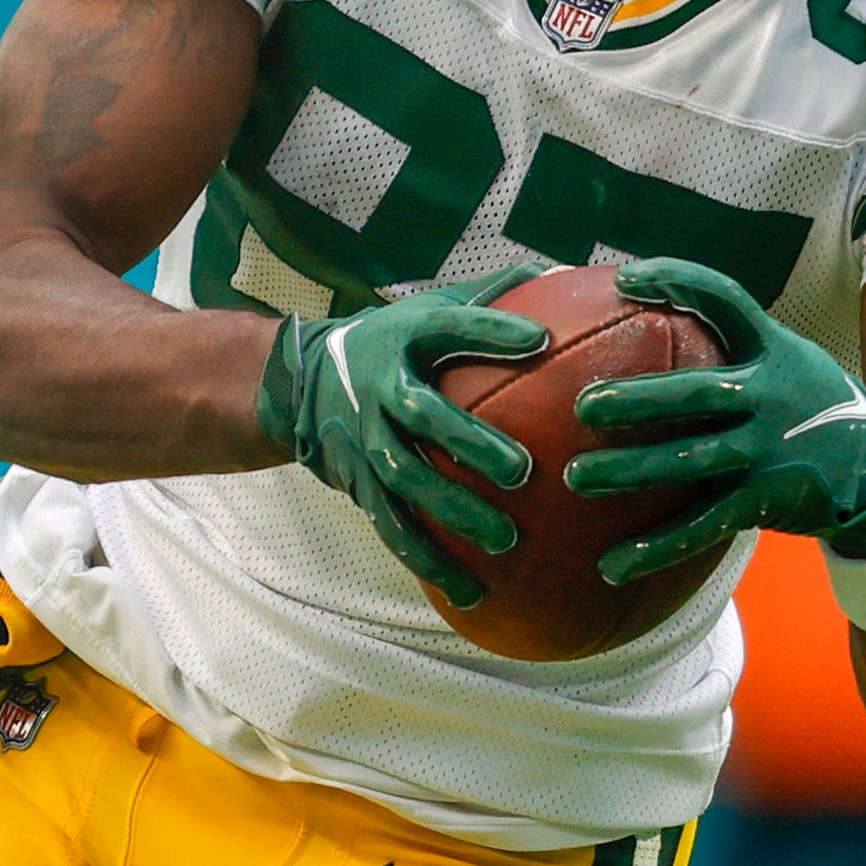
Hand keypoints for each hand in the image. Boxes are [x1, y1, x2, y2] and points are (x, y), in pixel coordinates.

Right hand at [256, 267, 549, 606]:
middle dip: (470, 444)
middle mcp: (379, 392)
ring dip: (454, 514)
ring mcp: (365, 443)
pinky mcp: (359, 486)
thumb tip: (563, 274)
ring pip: (406, 482)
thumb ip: (493, 297)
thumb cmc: (393, 342)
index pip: (448, 328)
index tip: (539, 339)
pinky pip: (393, 527)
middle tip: (522, 470)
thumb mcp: (430, 308)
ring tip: (505, 541)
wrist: (302, 384)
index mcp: (402, 340)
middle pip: (423, 418)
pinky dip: (428, 562)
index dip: (490, 331)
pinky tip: (471, 591)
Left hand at [566, 259, 865, 587]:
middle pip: (697, 393)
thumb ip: (733, 345)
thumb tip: (648, 316)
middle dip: (638, 398)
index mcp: (774, 350)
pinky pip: (702, 526)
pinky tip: (611, 565)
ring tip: (576, 477)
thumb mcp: (788, 360)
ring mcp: (771, 450)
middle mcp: (773, 396)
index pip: (725, 299)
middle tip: (584, 406)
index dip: (676, 281)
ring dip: (629, 471)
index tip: (625, 278)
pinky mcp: (768, 500)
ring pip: (691, 462)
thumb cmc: (810, 404)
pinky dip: (655, 548)